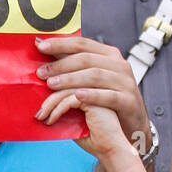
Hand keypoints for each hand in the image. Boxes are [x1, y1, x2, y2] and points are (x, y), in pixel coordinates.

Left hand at [33, 36, 150, 151]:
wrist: (131, 127)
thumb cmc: (106, 104)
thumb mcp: (92, 82)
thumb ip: (75, 70)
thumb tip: (47, 59)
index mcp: (109, 55)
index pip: (82, 44)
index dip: (61, 44)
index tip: (40, 46)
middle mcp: (119, 65)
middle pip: (86, 58)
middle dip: (61, 64)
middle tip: (41, 72)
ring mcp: (125, 82)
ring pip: (95, 75)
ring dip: (71, 79)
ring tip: (51, 84)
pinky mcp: (128, 100)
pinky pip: (108, 96)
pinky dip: (92, 95)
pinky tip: (77, 96)